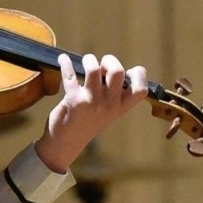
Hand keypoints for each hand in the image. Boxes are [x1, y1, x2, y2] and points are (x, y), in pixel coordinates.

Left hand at [33, 54, 147, 172]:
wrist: (66, 143)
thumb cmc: (87, 122)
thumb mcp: (107, 112)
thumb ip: (113, 93)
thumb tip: (108, 65)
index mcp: (120, 107)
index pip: (140, 90)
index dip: (139, 75)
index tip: (128, 71)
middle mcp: (109, 105)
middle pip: (117, 71)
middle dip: (109, 60)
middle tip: (101, 66)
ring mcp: (91, 102)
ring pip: (93, 69)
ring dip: (89, 60)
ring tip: (85, 63)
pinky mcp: (73, 100)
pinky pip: (70, 74)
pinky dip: (65, 63)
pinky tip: (62, 60)